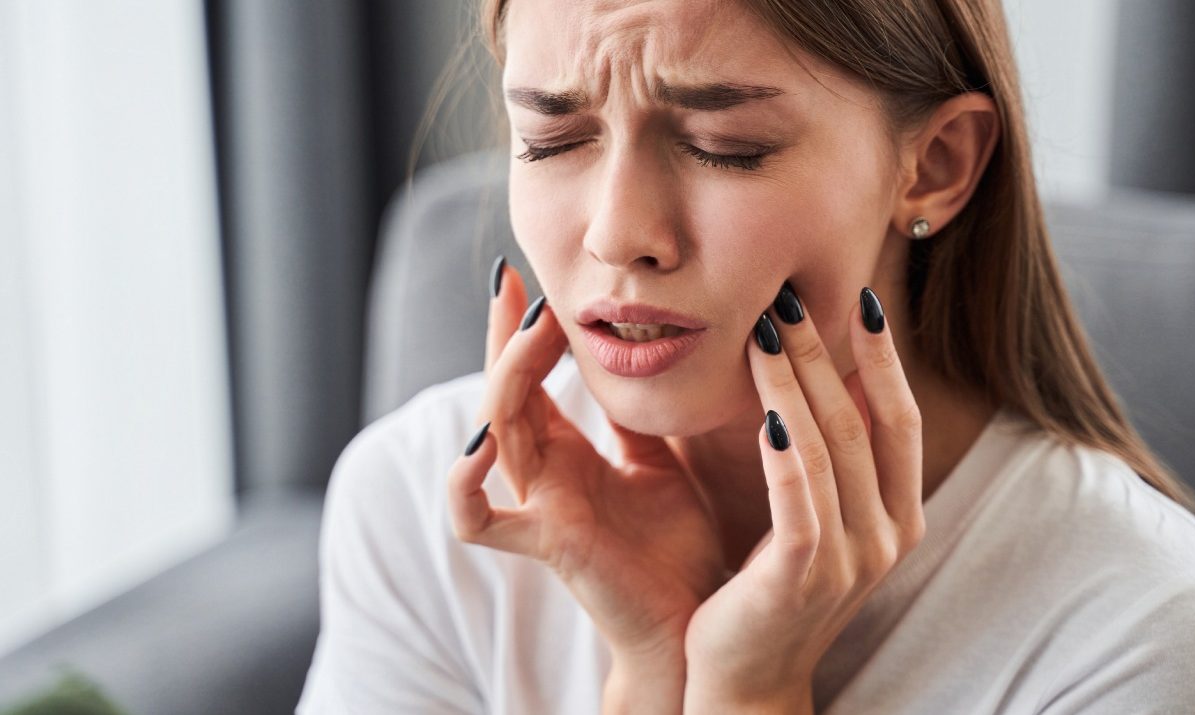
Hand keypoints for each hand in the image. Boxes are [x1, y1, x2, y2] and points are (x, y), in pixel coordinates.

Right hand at [446, 259, 726, 671]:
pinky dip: (464, 484)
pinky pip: (478, 519)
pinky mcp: (545, 542)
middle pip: (502, 392)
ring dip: (504, 379)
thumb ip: (639, 415)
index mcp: (566, 453)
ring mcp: (537, 507)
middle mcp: (542, 475)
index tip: (528, 276)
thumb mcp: (662, 459)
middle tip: (520, 286)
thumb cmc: (676, 547)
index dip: (522, 329)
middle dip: (506, 337)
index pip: (529, 377)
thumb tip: (646, 349)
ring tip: (529, 333)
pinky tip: (481, 443)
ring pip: (493, 432)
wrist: (694, 621)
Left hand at [683, 284, 925, 711]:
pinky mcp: (804, 576)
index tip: (862, 299)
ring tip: (765, 329)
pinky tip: (763, 410)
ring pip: (829, 447)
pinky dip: (784, 448)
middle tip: (791, 296)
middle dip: (827, 353)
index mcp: (900, 516)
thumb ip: (828, 462)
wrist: (745, 681)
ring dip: (795, 381)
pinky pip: (798, 496)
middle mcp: (888, 535)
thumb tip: (815, 378)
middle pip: (863, 421)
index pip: (901, 420)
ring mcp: (852, 558)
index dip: (884, 358)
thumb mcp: (817, 521)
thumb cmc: (772, 591)